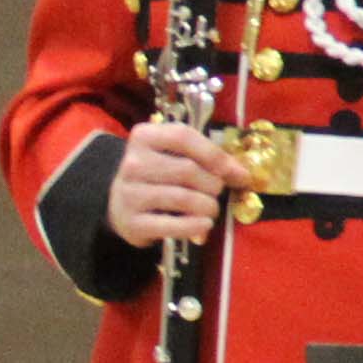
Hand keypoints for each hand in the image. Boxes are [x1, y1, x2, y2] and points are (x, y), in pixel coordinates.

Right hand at [108, 117, 247, 246]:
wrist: (121, 204)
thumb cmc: (158, 176)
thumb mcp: (174, 156)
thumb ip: (205, 157)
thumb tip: (241, 174)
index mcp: (144, 137)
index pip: (183, 137)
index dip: (215, 155)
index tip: (236, 172)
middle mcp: (132, 163)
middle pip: (187, 170)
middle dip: (213, 184)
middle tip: (217, 192)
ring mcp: (128, 193)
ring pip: (183, 198)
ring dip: (207, 206)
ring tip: (211, 209)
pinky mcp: (131, 222)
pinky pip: (172, 225)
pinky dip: (194, 226)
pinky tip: (203, 224)